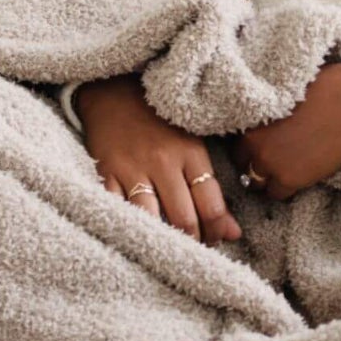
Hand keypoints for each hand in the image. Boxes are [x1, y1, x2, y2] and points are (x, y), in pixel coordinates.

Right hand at [75, 74, 242, 244]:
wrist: (114, 90)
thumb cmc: (160, 120)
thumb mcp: (192, 143)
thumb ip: (212, 187)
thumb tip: (233, 233)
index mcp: (192, 153)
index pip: (211, 205)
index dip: (217, 231)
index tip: (217, 241)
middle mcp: (164, 162)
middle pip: (183, 218)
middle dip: (192, 242)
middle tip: (194, 250)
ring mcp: (133, 168)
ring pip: (151, 219)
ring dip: (161, 241)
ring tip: (168, 249)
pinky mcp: (107, 173)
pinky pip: (118, 210)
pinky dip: (127, 227)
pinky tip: (137, 236)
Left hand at [231, 61, 340, 201]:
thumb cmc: (326, 88)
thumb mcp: (286, 92)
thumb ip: (270, 107)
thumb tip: (266, 114)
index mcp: (251, 117)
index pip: (236, 140)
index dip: (250, 142)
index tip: (262, 142)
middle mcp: (253, 143)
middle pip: (242, 162)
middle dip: (254, 161)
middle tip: (273, 156)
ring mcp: (270, 163)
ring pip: (255, 182)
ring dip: (267, 177)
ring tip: (283, 169)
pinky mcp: (289, 179)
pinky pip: (276, 194)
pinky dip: (283, 188)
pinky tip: (296, 176)